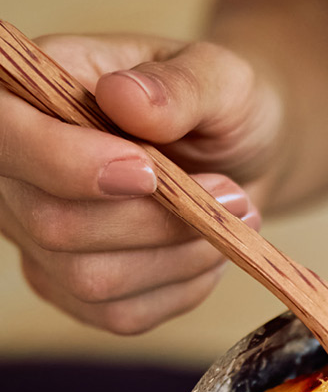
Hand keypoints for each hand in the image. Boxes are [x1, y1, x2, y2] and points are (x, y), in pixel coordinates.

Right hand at [0, 32, 283, 332]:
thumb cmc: (219, 110)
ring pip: (89, 277)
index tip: (147, 170)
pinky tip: (203, 251)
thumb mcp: (221, 78)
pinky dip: (181, 287)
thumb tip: (126, 97)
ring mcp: (35, 235)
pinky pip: (119, 313)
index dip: (63, 162)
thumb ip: (182, 84)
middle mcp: (16, 171)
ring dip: (178, 256)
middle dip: (154, 220)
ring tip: (227, 219)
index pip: (3, 134)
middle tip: (229, 194)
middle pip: (52, 222)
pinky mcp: (69, 289)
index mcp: (32, 92)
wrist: (240, 161)